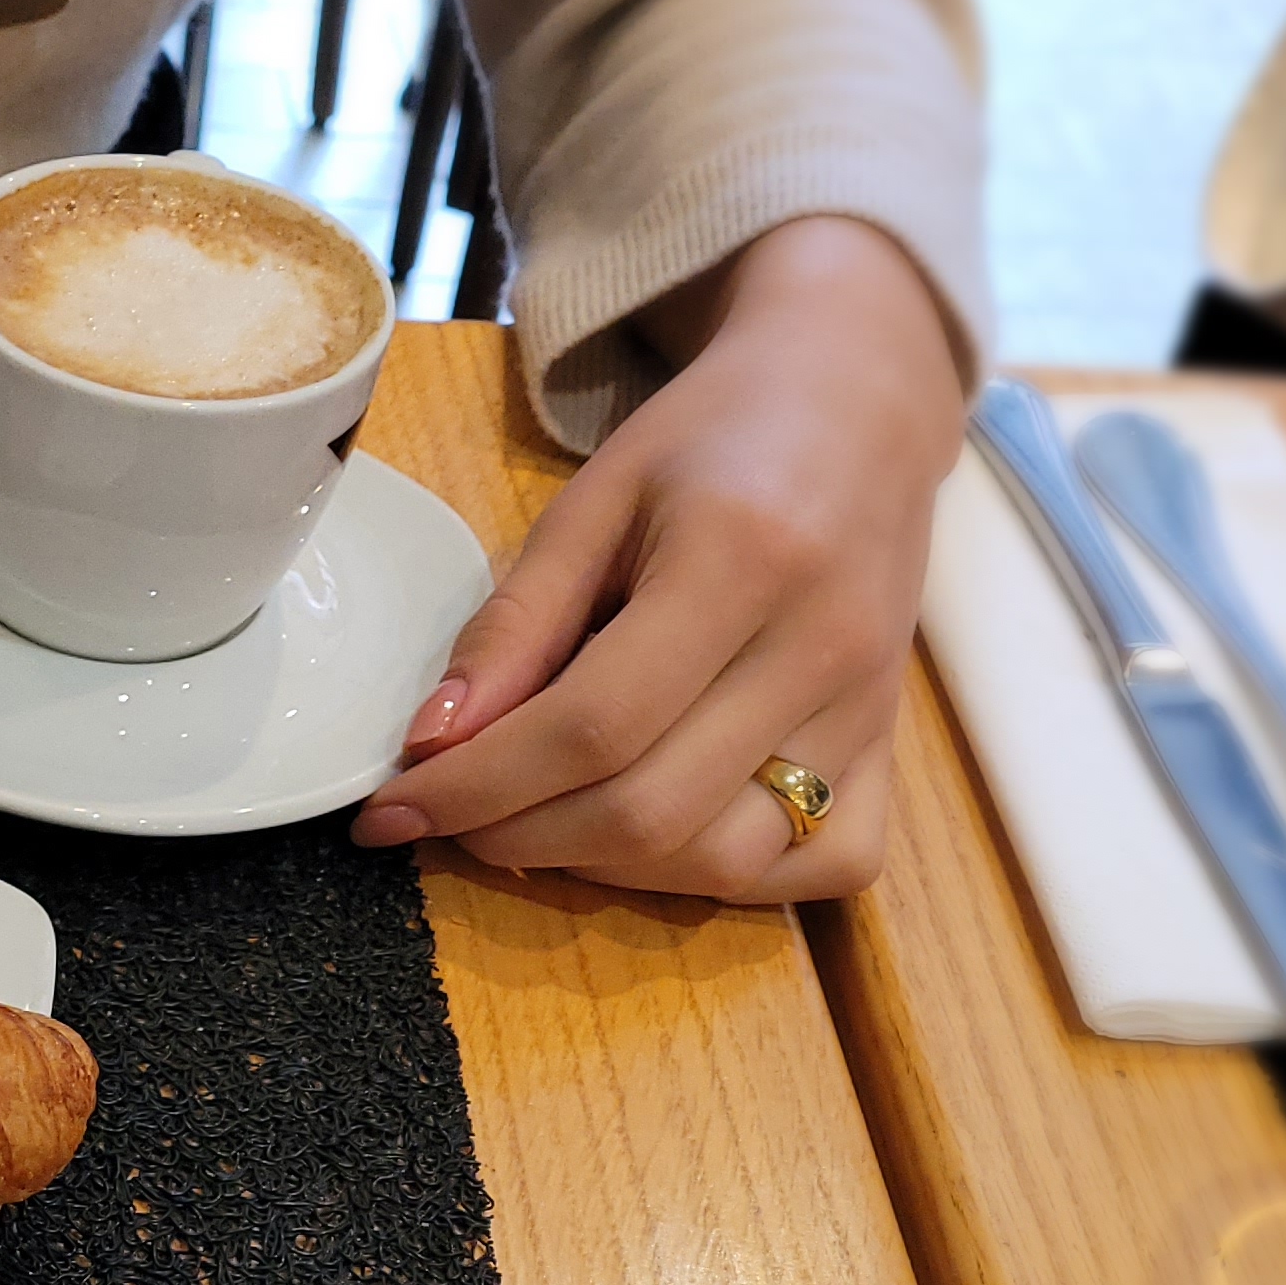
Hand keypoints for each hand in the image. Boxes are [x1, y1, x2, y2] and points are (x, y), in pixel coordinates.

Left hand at [347, 215, 962, 901]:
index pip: (591, 729)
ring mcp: (872, 712)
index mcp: (742, 560)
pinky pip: (816, 867)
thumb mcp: (590, 502)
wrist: (857, 408)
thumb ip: (513, 624)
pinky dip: (717, 876)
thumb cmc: (711, 445)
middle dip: (519, 838)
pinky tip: (650, 832)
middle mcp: (824, 648)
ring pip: (724, 860)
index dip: (477, 789)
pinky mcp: (896, 751)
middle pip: (650, 813)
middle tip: (452, 818)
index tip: (390, 813)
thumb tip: (432, 748)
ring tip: (535, 819)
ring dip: (604, 868)